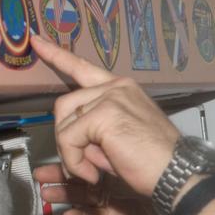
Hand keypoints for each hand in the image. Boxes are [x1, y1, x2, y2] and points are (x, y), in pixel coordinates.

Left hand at [32, 33, 180, 195]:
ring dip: (71, 153)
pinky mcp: (104, 114)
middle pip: (64, 104)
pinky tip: (93, 173)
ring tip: (91, 171)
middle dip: (66, 138)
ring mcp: (111, 98)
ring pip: (64, 123)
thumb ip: (95, 130)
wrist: (176, 173)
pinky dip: (74, 162)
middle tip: (82, 164)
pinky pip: (69, 139)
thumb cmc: (155, 162)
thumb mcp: (119, 139)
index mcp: (122, 89)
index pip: (83, 68)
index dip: (57, 56)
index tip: (37, 41)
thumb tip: (71, 141)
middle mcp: (117, 87)